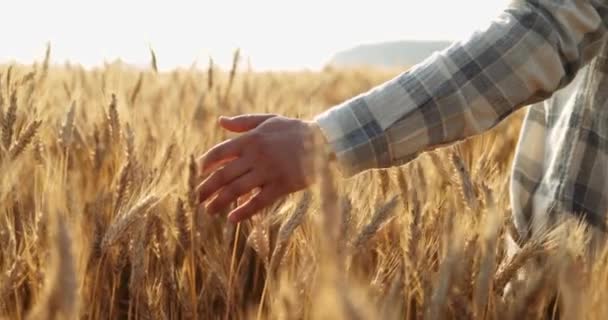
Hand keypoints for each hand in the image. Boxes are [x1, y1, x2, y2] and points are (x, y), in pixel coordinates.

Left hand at [197, 114, 330, 222]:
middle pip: (223, 175)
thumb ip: (243, 122)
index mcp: (250, 139)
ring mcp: (268, 172)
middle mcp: (255, 156)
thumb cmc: (294, 130)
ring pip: (236, 190)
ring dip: (219, 202)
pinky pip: (258, 202)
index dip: (206, 164)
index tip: (199, 173)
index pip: (220, 152)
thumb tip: (221, 121)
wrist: (323, 142)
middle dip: (207, 188)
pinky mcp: (281, 186)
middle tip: (197, 198)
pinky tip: (232, 219)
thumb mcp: (268, 120)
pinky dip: (244, 211)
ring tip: (209, 211)